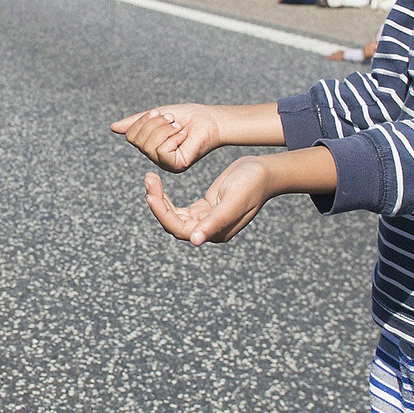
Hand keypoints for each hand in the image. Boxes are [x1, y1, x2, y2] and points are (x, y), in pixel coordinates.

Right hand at [111, 104, 222, 172]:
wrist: (210, 119)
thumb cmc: (187, 117)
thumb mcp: (157, 115)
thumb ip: (136, 122)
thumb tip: (113, 128)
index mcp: (150, 146)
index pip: (131, 136)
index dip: (142, 121)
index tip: (159, 114)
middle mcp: (156, 157)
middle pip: (138, 141)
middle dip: (154, 124)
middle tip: (172, 120)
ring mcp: (166, 163)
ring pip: (149, 145)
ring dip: (165, 129)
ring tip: (178, 126)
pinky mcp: (177, 166)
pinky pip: (162, 151)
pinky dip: (173, 138)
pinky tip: (183, 135)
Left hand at [142, 155, 274, 245]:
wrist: (264, 171)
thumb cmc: (252, 183)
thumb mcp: (233, 200)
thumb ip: (216, 221)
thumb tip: (195, 241)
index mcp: (216, 233)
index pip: (180, 230)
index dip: (162, 214)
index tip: (150, 195)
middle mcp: (209, 230)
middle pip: (173, 223)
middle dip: (157, 203)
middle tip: (148, 179)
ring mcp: (206, 220)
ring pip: (174, 216)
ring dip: (160, 199)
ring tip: (150, 178)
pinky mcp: (205, 208)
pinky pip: (179, 209)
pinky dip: (167, 198)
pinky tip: (158, 185)